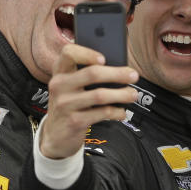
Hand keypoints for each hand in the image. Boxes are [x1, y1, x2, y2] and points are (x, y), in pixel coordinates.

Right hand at [40, 43, 138, 159]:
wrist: (56, 136)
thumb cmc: (71, 105)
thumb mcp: (71, 87)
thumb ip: (88, 75)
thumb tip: (121, 69)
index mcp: (60, 72)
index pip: (68, 53)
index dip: (87, 53)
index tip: (104, 58)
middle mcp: (59, 85)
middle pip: (92, 73)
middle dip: (117, 74)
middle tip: (134, 76)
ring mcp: (65, 104)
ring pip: (100, 95)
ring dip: (122, 94)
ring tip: (133, 94)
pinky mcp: (74, 121)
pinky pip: (102, 113)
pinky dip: (116, 111)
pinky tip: (122, 112)